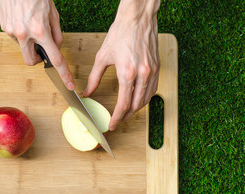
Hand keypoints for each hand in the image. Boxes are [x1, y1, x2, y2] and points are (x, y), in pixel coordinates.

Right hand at [0, 0, 74, 89]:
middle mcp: (24, 34)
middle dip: (37, 59)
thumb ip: (56, 35)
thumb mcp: (53, 14)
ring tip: (29, 23)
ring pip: (22, 48)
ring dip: (28, 42)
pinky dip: (20, 32)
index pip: (55, 59)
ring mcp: (12, 31)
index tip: (68, 84)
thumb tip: (56, 48)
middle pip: (31, 61)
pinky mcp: (4, 27)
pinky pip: (14, 37)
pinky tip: (21, 19)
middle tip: (40, 48)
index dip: (63, 73)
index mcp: (41, 31)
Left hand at [83, 0, 159, 129]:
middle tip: (118, 121)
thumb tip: (87, 92)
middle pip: (136, 106)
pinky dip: (145, 98)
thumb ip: (94, 78)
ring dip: (136, 109)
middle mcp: (142, 75)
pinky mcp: (157, 67)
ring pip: (146, 99)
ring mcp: (152, 71)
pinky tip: (138, 99)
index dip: (116, 117)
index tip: (112, 125)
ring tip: (126, 113)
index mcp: (127, 73)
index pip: (123, 104)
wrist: (137, 18)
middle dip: (126, 116)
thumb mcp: (102, 57)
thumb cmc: (120, 33)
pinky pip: (153, 89)